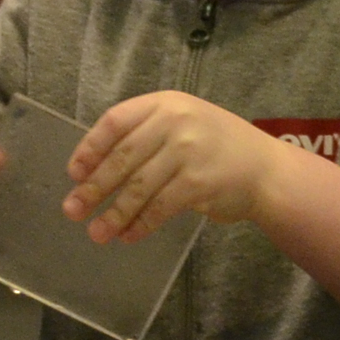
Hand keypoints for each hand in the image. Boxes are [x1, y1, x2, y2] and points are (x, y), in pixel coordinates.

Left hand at [63, 92, 291, 242]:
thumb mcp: (184, 123)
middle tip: (72, 210)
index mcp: (166, 103)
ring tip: (96, 233)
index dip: (89, 147)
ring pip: (138, 187)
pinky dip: (141, 224)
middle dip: (93, 187)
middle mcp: (176, 121)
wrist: (267, 169)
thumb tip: (94, 172)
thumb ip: (147, 135)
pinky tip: (128, 236)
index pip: (115, 121)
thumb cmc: (218, 148)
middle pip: (122, 157)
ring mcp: (188, 151)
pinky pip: (159, 207)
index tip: (74, 173)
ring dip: (113, 213)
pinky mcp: (199, 183)